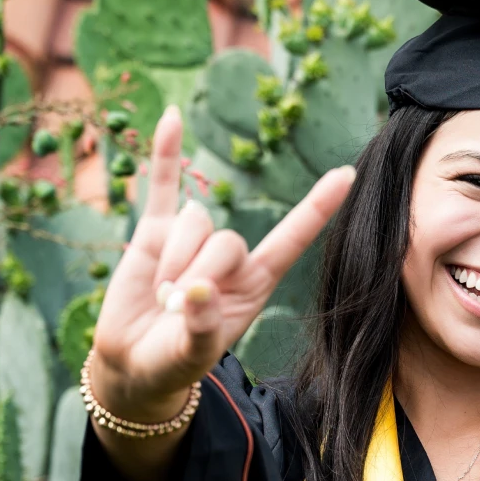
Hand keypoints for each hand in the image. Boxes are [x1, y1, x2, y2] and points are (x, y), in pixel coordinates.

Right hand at [90, 105, 354, 418]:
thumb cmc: (174, 363)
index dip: (317, 208)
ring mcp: (193, 240)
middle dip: (200, 273)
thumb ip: (200, 326)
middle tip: (176, 310)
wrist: (132, 363)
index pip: (292, 239)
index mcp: (256, 283)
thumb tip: (196, 291)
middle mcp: (231, 257)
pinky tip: (170, 117)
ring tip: (160, 296)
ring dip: (173, 259)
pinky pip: (163, 185)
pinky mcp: (155, 231)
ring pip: (194, 221)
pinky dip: (166, 154)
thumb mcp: (192, 354)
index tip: (347, 173)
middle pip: (227, 237)